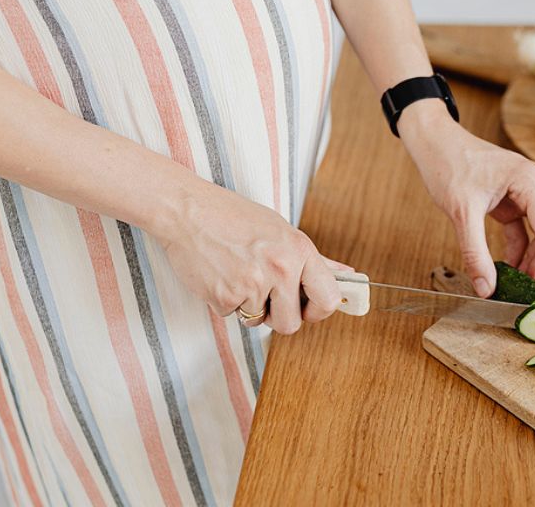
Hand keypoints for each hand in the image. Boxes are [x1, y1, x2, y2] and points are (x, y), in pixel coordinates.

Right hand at [153, 183, 352, 333]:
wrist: (188, 211)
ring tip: (240, 276)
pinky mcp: (225, 297)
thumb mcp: (282, 231)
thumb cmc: (234, 217)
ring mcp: (253, 284)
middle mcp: (281, 269)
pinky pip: (233, 316)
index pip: (328, 298)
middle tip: (266, 295)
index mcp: (300, 251)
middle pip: (292, 323)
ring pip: (259, 322)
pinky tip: (221, 275)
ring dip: (250, 308)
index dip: (320, 311)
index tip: (309, 308)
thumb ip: (315, 260)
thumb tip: (346, 275)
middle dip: (279, 316)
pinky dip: (226, 302)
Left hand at [399, 100, 534, 296]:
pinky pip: (524, 230)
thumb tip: (486, 288)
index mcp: (528, 181)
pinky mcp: (511, 200)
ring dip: (534, 259)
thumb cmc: (448, 164)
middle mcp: (533, 185)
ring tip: (522, 285)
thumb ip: (474, 252)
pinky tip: (510, 269)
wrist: (434, 141)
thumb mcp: (461, 212)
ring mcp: (524, 192)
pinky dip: (520, 250)